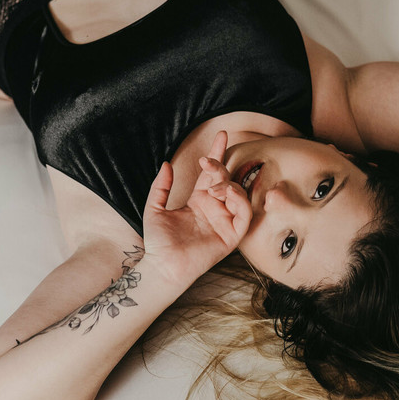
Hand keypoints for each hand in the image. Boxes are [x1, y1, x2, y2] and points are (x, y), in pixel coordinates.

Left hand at [141, 131, 251, 285]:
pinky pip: (244, 214)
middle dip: (220, 166)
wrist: (163, 265)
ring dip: (228, 184)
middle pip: (226, 179)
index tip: (221, 134)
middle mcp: (214, 208)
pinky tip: (227, 195)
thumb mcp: (154, 207)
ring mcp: (224, 221)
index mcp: (199, 200)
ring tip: (214, 187)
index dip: (217, 153)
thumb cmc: (158, 241)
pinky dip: (240, 201)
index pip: (212, 173)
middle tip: (208, 163)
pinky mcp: (231, 235)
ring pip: (238, 194)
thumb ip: (161, 186)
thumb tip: (167, 163)